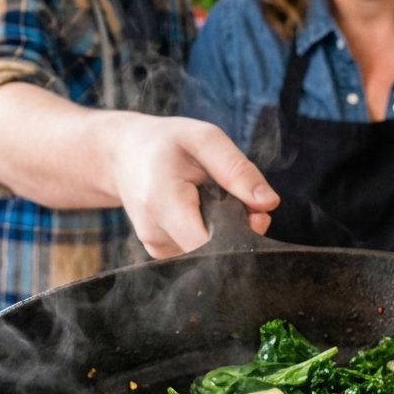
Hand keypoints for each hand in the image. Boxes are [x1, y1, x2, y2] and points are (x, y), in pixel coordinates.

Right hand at [111, 115, 278, 256]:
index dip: (240, 235)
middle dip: (237, 230)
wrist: (123, 155)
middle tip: (235, 198)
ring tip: (210, 198)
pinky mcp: (161, 253)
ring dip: (224, 230)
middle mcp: (155, 233)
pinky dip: (209, 234)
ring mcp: (156, 247)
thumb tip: (270, 204)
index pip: (209, 245)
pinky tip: (200, 211)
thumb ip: (238, 171)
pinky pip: (198, 252)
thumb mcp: (205, 139)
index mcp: (163, 202)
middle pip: (214, 252)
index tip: (253, 215)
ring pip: (208, 253)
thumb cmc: (166, 144)